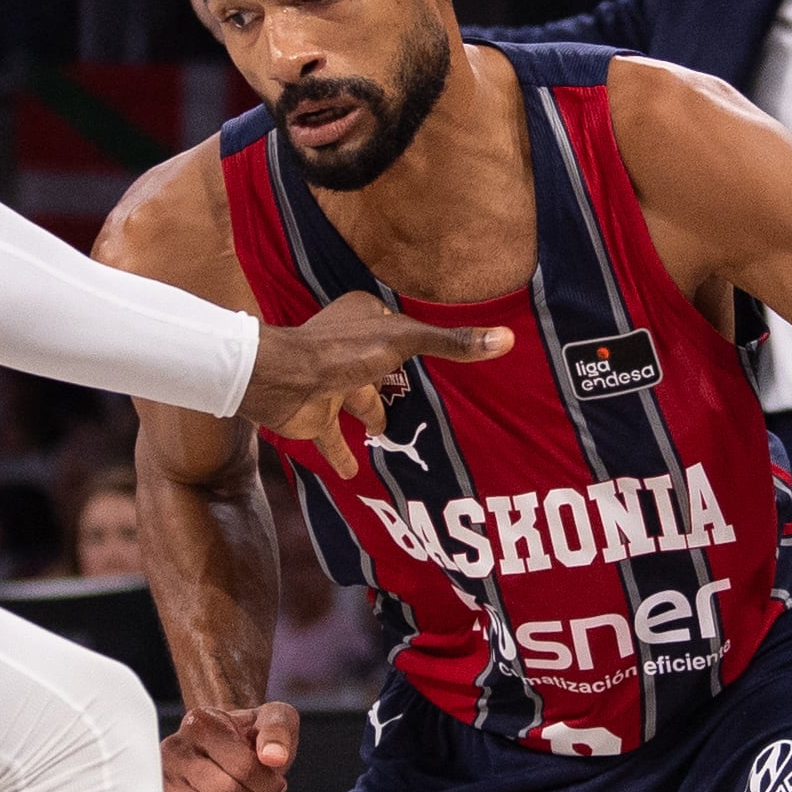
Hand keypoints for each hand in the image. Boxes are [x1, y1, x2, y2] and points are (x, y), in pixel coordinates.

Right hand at [164, 701, 297, 791]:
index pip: (243, 766)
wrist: (222, 742)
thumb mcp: (274, 717)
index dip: (268, 780)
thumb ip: (278, 730)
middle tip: (246, 787)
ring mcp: (163, 783)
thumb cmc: (250, 733)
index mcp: (201, 724)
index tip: (273, 778)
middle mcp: (174, 750)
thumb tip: (274, 758)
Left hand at [241, 297, 512, 478]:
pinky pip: (333, 438)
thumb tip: (508, 339)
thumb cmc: (344, 352)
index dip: (412, 339)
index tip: (434, 353)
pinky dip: (343, 454)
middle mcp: (345, 347)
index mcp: (363, 318)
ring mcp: (329, 382)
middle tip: (420, 403)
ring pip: (356, 402)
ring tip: (391, 438)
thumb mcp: (406, 342)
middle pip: (377, 367)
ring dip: (372, 419)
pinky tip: (356, 473)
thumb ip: (451, 343)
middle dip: (391, 383)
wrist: (283, 380)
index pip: (395, 327)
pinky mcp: (314, 415)